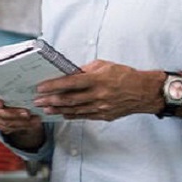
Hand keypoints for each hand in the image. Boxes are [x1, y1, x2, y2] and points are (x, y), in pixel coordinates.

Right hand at [0, 90, 44, 149]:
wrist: (8, 102)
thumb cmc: (9, 91)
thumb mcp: (10, 88)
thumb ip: (13, 89)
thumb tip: (25, 86)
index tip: (0, 104)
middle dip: (14, 114)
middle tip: (27, 113)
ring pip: (6, 123)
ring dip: (22, 122)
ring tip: (35, 119)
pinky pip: (10, 129)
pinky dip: (23, 126)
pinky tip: (33, 123)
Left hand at [33, 60, 160, 121]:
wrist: (144, 92)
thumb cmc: (124, 75)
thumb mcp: (104, 66)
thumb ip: (84, 70)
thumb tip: (67, 73)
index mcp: (98, 79)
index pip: (70, 83)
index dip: (53, 85)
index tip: (40, 87)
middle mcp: (98, 95)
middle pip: (69, 99)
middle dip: (50, 100)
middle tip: (36, 101)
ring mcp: (101, 107)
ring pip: (74, 110)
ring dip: (57, 109)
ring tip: (45, 108)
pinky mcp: (104, 115)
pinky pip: (83, 116)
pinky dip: (70, 115)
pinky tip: (60, 113)